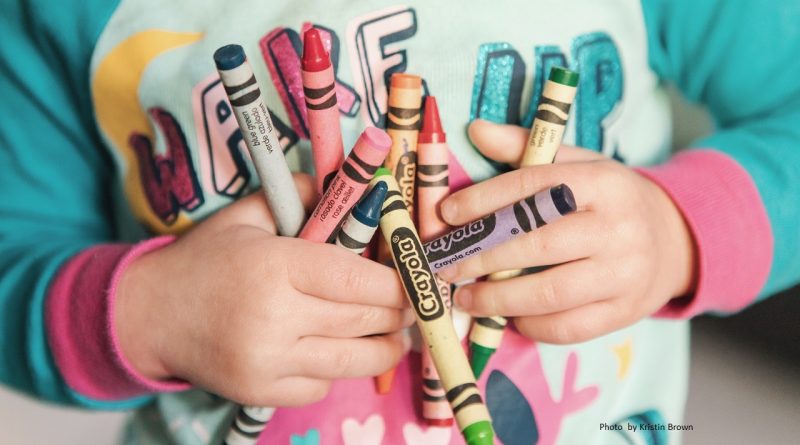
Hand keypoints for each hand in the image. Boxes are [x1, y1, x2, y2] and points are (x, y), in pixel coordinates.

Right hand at [116, 173, 412, 405]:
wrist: (151, 314)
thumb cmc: (206, 260)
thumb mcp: (248, 215)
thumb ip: (301, 194)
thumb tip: (354, 186)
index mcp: (275, 265)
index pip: (358, 278)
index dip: (399, 282)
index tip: (418, 280)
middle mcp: (274, 317)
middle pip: (364, 320)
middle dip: (400, 314)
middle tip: (415, 305)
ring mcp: (268, 361)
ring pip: (353, 361)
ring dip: (385, 347)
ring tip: (395, 335)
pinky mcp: (261, 393)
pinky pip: (323, 386)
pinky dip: (338, 370)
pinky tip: (336, 350)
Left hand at [437, 120, 695, 343]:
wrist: (674, 240)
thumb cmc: (609, 200)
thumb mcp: (577, 165)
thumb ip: (526, 149)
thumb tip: (475, 130)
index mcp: (603, 183)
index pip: (535, 187)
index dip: (485, 201)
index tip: (447, 214)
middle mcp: (617, 228)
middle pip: (537, 245)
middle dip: (482, 257)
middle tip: (445, 265)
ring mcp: (625, 274)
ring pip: (549, 293)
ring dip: (497, 299)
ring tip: (465, 297)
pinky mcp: (625, 312)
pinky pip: (568, 327)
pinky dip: (530, 324)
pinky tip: (508, 315)